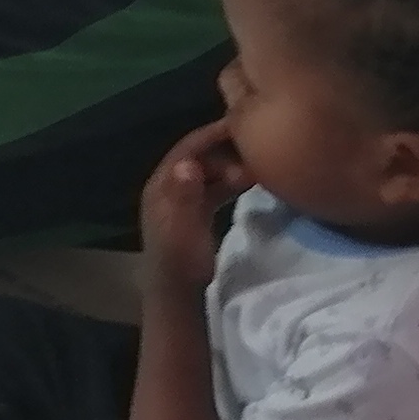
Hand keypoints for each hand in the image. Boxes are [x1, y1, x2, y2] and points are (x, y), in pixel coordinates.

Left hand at [140, 120, 243, 299]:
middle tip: (255, 155)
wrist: (178, 295)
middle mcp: (168, 188)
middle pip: (198, 158)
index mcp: (161, 187)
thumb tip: (188, 163)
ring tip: (257, 168)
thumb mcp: (184, 229)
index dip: (211, 135)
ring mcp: (180, 201)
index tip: (240, 124)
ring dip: (229, 168)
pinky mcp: (193, 214)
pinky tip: (248, 182)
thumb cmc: (181, 261)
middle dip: (225, 153)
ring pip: (206, 173)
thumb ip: (185, 196)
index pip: (186, 149)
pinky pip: (212, 188)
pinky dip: (228, 183)